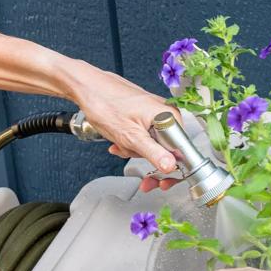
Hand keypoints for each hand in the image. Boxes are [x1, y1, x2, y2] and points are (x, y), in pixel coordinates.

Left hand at [71, 69, 180, 190]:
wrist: (88, 87)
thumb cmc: (105, 104)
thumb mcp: (130, 136)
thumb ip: (153, 152)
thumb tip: (171, 166)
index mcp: (169, 117)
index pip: (183, 151)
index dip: (173, 170)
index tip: (162, 183)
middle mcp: (167, 114)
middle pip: (170, 151)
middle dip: (150, 162)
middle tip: (144, 181)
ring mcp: (156, 115)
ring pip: (154, 145)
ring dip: (136, 152)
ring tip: (120, 146)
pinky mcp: (145, 116)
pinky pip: (145, 137)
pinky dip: (131, 144)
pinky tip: (119, 142)